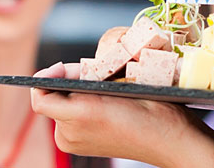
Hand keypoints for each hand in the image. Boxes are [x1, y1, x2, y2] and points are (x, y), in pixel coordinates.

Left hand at [28, 63, 213, 166]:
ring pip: (63, 107)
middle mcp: (70, 134)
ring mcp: (75, 143)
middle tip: (95, 72)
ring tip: (104, 88)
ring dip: (78, 93)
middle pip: (54, 97)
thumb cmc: (149, 111)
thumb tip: (53, 74)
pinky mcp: (82, 147)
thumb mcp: (116, 86)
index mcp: (76, 117)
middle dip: (69, 81)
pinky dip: (82, 106)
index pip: (41, 93)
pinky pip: (71, 120)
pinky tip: (104, 101)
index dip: (47, 76)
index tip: (61, 66)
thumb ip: (79, 80)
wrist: (171, 140)